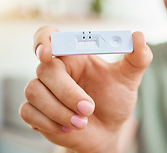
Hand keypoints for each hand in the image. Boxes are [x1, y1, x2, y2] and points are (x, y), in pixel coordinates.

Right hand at [19, 26, 152, 151]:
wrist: (107, 132)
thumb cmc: (115, 100)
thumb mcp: (129, 79)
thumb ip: (137, 58)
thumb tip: (138, 36)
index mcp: (74, 55)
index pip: (49, 35)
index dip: (43, 39)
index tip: (47, 52)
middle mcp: (55, 69)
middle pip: (44, 70)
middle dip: (67, 92)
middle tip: (89, 108)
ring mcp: (43, 90)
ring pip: (34, 92)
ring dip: (59, 111)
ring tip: (82, 122)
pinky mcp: (35, 111)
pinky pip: (28, 112)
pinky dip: (49, 123)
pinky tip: (68, 128)